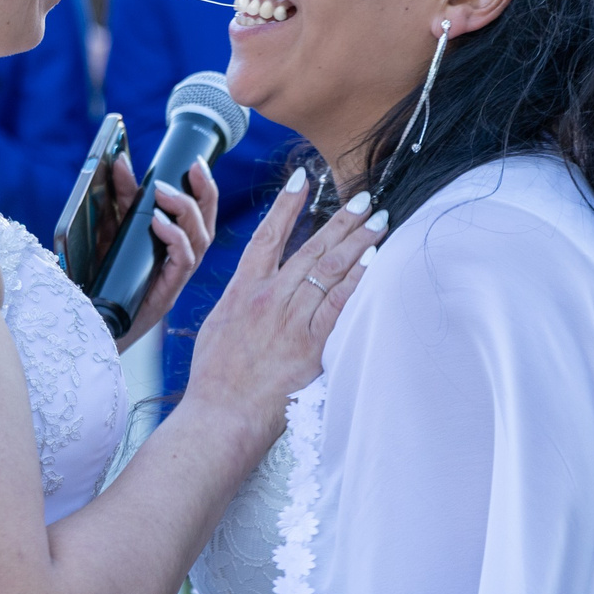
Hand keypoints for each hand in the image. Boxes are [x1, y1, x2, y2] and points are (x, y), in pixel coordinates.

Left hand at [117, 159, 217, 350]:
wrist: (91, 325)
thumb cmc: (103, 279)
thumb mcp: (111, 230)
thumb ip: (120, 199)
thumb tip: (119, 161)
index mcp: (174, 247)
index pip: (200, 215)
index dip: (205, 189)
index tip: (196, 162)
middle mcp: (181, 262)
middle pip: (207, 224)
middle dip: (206, 193)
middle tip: (193, 169)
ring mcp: (176, 278)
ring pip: (201, 240)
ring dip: (186, 211)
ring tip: (164, 192)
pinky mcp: (167, 293)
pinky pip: (183, 261)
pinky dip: (174, 238)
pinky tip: (158, 222)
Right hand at [182, 171, 385, 438]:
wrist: (221, 414)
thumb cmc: (214, 378)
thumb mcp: (217, 326)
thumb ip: (239, 301)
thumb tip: (252, 288)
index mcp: (242, 290)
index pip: (267, 235)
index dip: (287, 204)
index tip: (303, 179)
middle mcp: (269, 298)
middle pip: (311, 247)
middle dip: (340, 220)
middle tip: (363, 198)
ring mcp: (291, 319)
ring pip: (330, 269)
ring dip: (358, 242)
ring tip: (378, 221)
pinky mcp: (311, 344)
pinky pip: (339, 304)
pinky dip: (357, 279)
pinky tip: (373, 261)